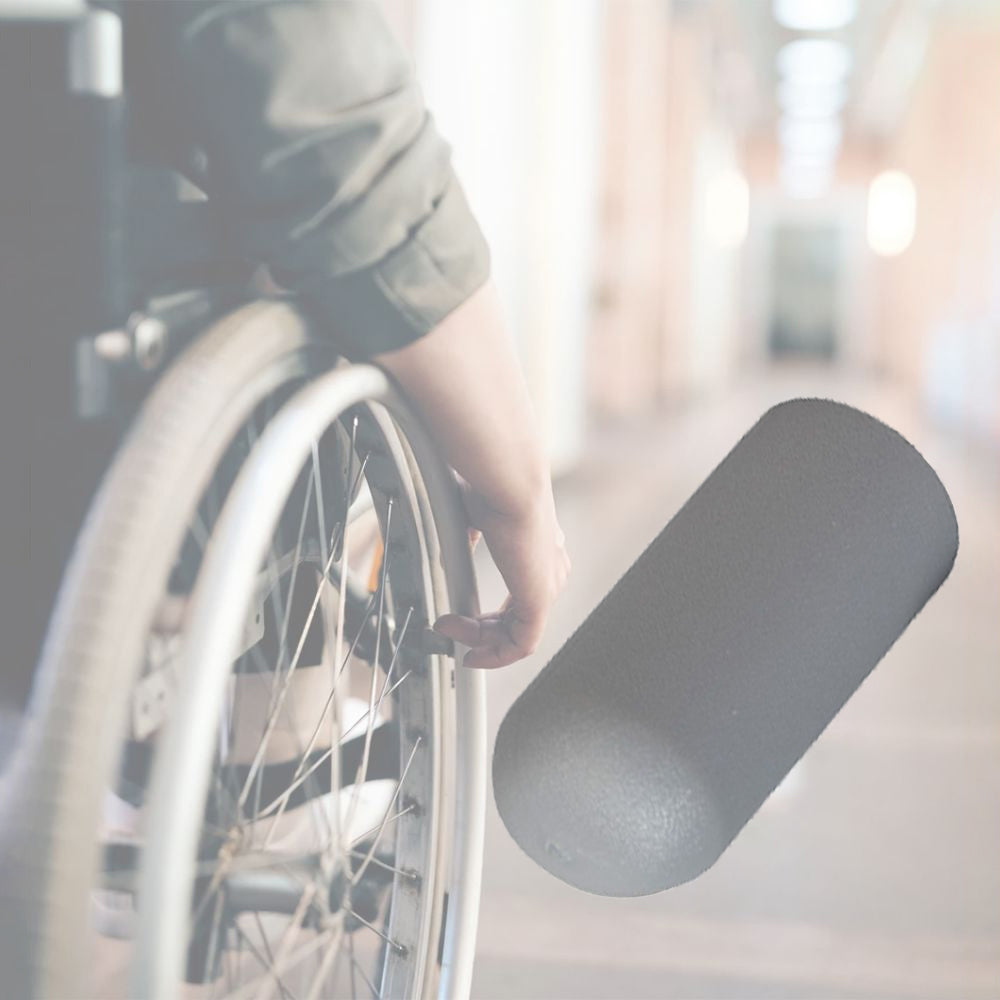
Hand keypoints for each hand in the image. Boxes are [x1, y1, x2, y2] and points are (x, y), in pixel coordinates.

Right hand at [434, 479, 569, 668]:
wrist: (509, 485)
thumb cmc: (493, 488)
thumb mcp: (476, 517)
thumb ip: (469, 537)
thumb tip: (455, 551)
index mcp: (541, 550)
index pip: (521, 596)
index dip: (491, 614)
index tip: (460, 616)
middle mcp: (550, 570)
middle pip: (518, 620)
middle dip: (480, 631)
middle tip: (449, 627)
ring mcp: (547, 587)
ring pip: (517, 634)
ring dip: (479, 640)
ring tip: (450, 631)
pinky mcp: (540, 601)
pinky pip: (521, 644)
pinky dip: (494, 654)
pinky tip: (470, 651)